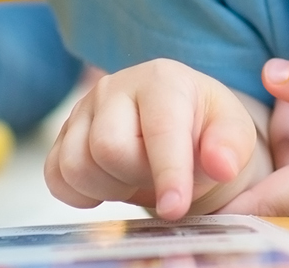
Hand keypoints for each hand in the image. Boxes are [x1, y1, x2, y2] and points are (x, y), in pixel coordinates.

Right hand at [45, 58, 267, 218]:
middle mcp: (114, 87)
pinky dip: (80, 193)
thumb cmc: (205, 130)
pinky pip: (55, 176)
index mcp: (162, 80)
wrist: (178, 130)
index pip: (159, 130)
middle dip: (137, 177)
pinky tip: (110, 184)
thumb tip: (221, 164)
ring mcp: (83, 110)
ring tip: (136, 178)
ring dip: (109, 188)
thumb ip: (230, 147)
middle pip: (108, 149)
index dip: (168, 174)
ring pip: (76, 165)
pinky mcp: (63, 135)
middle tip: (158, 177)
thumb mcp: (233, 134)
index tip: (175, 208)